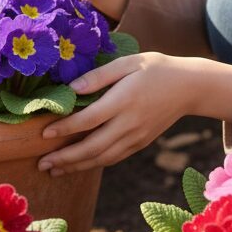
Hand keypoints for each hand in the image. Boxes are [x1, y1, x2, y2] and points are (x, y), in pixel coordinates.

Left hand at [38, 53, 231, 175]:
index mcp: (124, 100)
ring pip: (102, 158)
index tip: (43, 134)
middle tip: (41, 163)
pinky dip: (93, 164)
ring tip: (53, 170)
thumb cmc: (156, 68)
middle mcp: (130, 123)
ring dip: (76, 166)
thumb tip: (72, 88)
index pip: (89, 119)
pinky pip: (114, 158)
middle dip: (65, 158)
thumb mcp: (128, 62)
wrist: (190, 87)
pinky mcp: (140, 143)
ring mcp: (136, 137)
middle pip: (92, 147)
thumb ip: (99, 75)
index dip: (65, 129)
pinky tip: (77, 165)